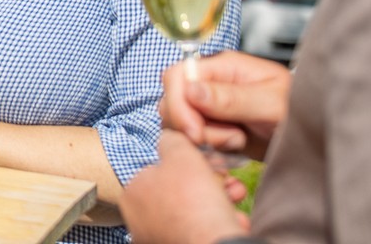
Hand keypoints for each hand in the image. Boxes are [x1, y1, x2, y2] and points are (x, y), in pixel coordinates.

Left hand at [120, 132, 251, 243]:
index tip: (210, 164)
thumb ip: (172, 141)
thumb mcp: (182, 155)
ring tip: (237, 197)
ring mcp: (159, 240)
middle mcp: (140, 221)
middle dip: (211, 184)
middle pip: (181, 192)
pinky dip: (220, 225)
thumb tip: (170, 138)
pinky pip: (203, 233)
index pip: (160, 171)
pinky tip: (235, 223)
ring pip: (195, 214)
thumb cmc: (194, 201)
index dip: (189, 164)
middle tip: (230, 182)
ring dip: (221, 203)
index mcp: (133, 194)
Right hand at [162, 50, 291, 160]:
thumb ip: (232, 97)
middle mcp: (210, 84)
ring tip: (238, 143)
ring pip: (180, 125)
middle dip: (193, 128)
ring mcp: (210, 108)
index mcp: (223, 67)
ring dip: (204, 142)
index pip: (177, 76)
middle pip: (171, 102)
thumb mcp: (272, 103)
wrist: (315, 135)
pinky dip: (208, 153)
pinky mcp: (214, 129)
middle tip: (231, 140)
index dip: (178, 105)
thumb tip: (192, 89)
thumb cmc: (302, 109)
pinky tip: (233, 154)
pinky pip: (193, 142)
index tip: (196, 133)